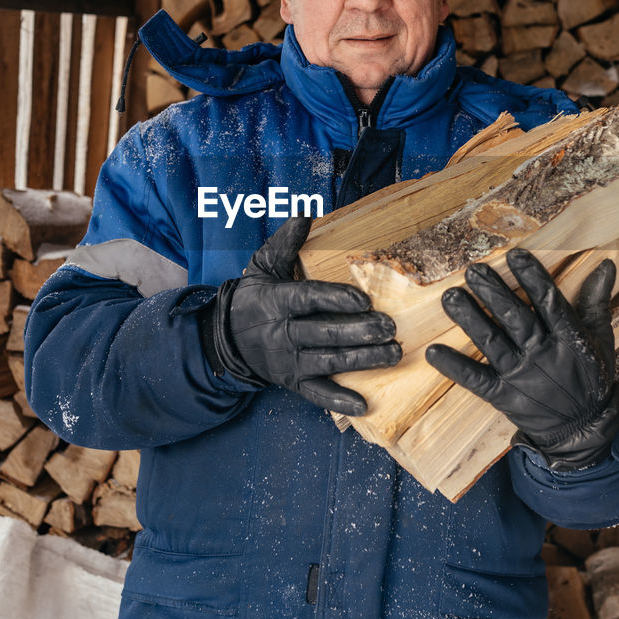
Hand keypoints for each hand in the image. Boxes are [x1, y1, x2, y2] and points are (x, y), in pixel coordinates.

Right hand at [203, 216, 400, 415]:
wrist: (226, 339)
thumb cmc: (252, 298)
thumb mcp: (262, 266)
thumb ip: (285, 243)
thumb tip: (305, 214)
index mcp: (277, 302)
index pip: (309, 299)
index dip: (336, 299)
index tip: (364, 299)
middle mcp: (283, 333)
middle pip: (325, 333)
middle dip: (360, 331)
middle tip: (390, 328)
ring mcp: (289, 361)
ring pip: (329, 362)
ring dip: (362, 360)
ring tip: (393, 354)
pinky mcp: (293, 382)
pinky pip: (317, 394)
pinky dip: (339, 401)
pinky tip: (364, 404)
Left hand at [425, 250, 618, 470]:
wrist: (583, 430)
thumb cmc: (590, 377)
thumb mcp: (601, 340)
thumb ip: (596, 302)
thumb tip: (605, 265)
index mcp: (569, 339)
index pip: (550, 303)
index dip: (533, 278)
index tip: (515, 255)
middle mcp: (543, 355)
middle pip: (515, 319)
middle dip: (493, 293)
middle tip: (473, 270)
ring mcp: (521, 377)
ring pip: (492, 344)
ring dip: (469, 320)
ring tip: (450, 297)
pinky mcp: (504, 397)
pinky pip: (476, 380)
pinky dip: (455, 367)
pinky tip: (434, 352)